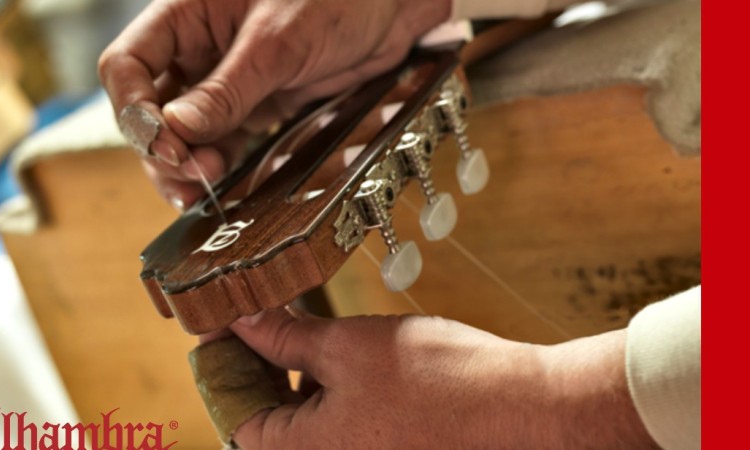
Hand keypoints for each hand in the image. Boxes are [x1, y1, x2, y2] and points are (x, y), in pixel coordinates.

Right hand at [98, 0, 450, 207]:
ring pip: (182, 132)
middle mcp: (198, 50)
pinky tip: (218, 187)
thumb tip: (176, 132)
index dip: (135, 109)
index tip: (165, 143)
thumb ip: (227, 89)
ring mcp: (226, 81)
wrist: (394, 6)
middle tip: (192, 173)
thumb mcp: (279, 41)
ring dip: (185, 165)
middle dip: (160, 146)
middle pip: (149, 107)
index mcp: (186, 14)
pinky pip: (222, 141)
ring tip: (204, 188)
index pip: (127, 65)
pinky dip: (217, 166)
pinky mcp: (256, 106)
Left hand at [225, 309, 656, 448]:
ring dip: (302, 380)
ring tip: (311, 332)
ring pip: (309, 425)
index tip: (227, 327)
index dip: (227, 365)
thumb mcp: (348, 345)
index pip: (237, 415)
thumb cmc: (442, 383)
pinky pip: (344, 431)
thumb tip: (243, 320)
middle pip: (272, 422)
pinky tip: (348, 360)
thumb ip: (286, 336)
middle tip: (268, 320)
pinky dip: (335, 396)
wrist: (529, 411)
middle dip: (265, 368)